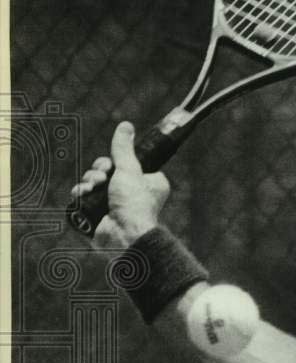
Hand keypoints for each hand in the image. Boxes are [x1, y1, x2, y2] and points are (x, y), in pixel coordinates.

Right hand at [70, 122, 169, 248]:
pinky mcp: (98, 214)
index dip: (115, 161)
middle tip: (102, 177)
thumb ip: (124, 148)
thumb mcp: (130, 169)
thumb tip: (125, 126)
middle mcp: (132, 193)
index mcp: (148, 182)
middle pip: (106, 171)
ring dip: (89, 182)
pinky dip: (81, 195)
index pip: (125, 164)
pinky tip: (83, 195)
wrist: (124, 235)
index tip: (113, 164)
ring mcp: (114, 204)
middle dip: (99, 171)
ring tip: (93, 188)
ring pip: (93, 183)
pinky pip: (84, 198)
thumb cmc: (134, 204)